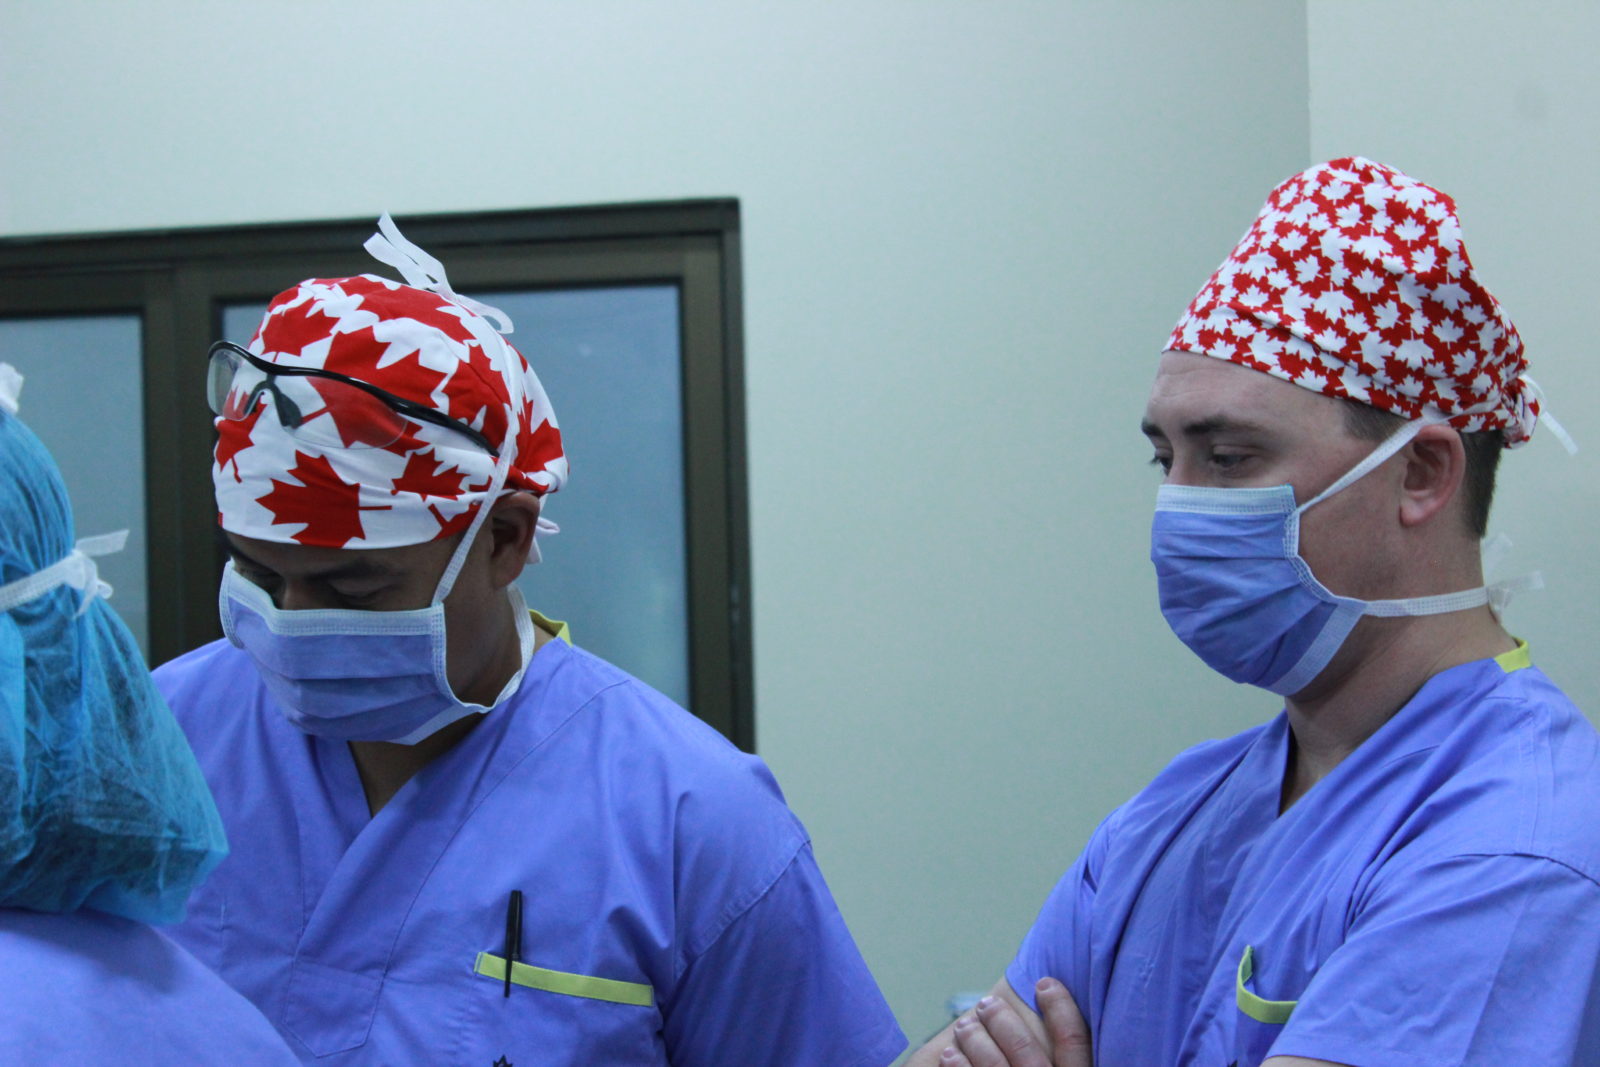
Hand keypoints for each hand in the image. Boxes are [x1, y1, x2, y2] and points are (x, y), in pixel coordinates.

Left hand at [940, 978, 1090, 1066]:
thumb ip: (1065, 1053)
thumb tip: (1052, 997)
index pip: (1074, 1042)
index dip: (1060, 1007)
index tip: (1045, 983)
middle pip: (1024, 1050)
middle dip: (1001, 1020)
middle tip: (987, 1004)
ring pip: (994, 1065)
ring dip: (974, 1040)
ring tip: (965, 1027)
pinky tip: (950, 1055)